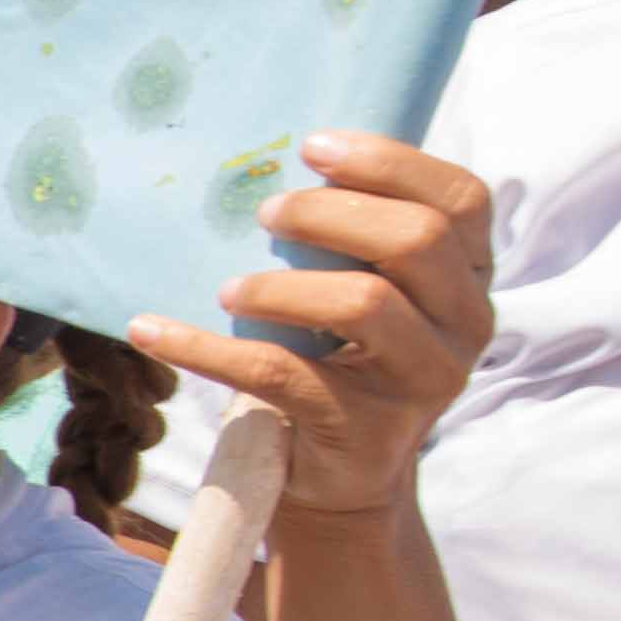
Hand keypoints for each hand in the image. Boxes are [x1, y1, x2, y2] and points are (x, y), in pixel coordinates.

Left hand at [129, 129, 492, 524]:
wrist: (342, 472)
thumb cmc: (341, 355)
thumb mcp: (364, 287)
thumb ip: (353, 234)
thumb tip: (264, 162)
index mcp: (469, 274)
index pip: (462, 199)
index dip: (390, 163)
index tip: (311, 148)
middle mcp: (465, 324)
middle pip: (417, 240)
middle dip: (330, 213)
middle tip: (267, 213)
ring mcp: (423, 380)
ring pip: (363, 304)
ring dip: (281, 285)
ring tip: (230, 289)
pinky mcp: (364, 428)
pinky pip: (279, 372)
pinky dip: (204, 347)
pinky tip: (151, 329)